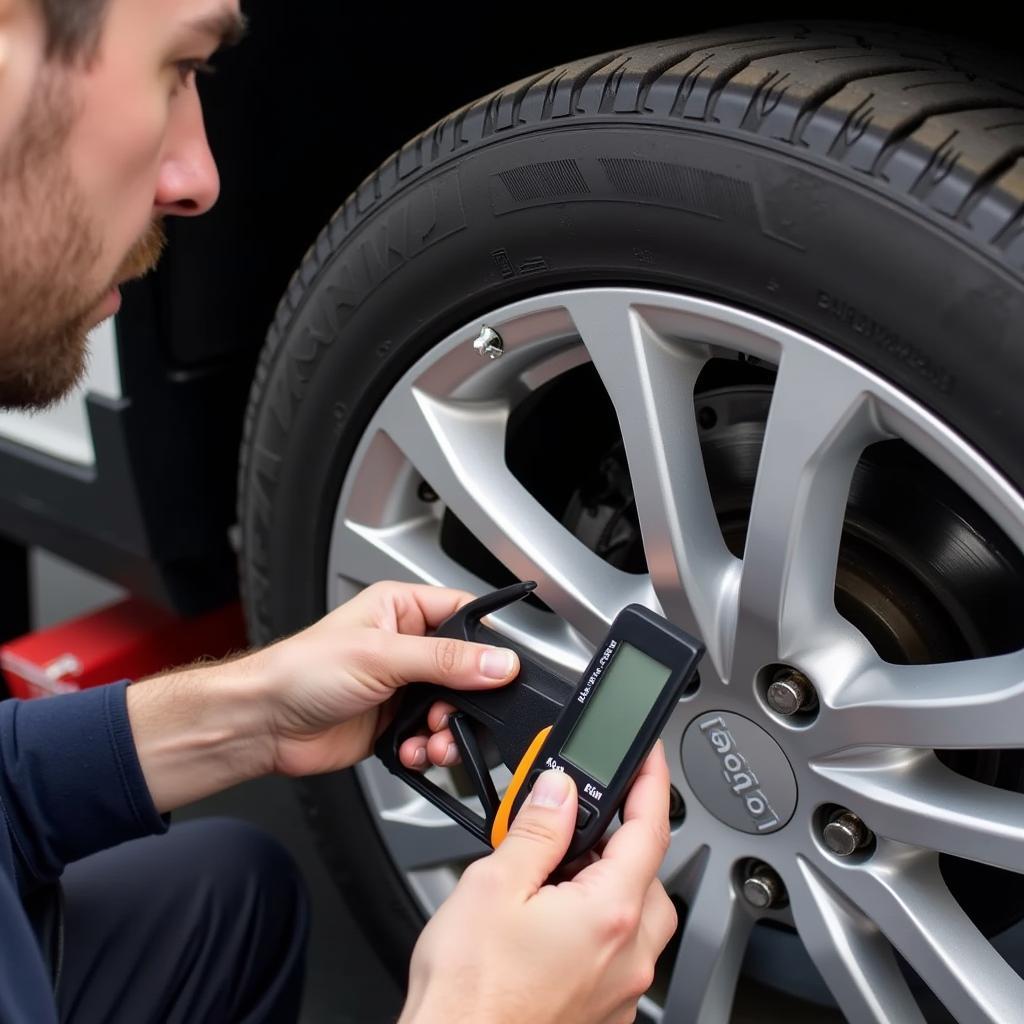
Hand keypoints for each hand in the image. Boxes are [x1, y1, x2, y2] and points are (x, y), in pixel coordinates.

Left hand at [262, 582, 519, 776]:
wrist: (263, 724)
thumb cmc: (300, 671)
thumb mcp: (381, 656)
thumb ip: (445, 660)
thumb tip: (499, 662)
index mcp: (402, 609)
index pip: (465, 615)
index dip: (488, 643)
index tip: (503, 670)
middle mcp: (407, 646)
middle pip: (467, 671)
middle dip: (467, 700)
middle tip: (456, 714)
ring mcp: (402, 687)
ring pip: (453, 709)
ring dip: (449, 731)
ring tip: (434, 740)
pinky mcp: (395, 724)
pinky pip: (432, 738)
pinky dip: (430, 750)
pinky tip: (414, 751)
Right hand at [399, 742, 677, 1023]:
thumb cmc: (469, 996)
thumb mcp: (494, 886)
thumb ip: (537, 830)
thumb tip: (559, 791)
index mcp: (609, 913)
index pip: (650, 828)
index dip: (651, 782)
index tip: (648, 757)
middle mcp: (628, 956)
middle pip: (649, 873)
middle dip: (622, 839)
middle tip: (578, 818)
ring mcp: (620, 991)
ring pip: (639, 917)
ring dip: (612, 884)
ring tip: (558, 872)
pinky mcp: (605, 1015)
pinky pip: (622, 955)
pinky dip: (601, 926)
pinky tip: (556, 921)